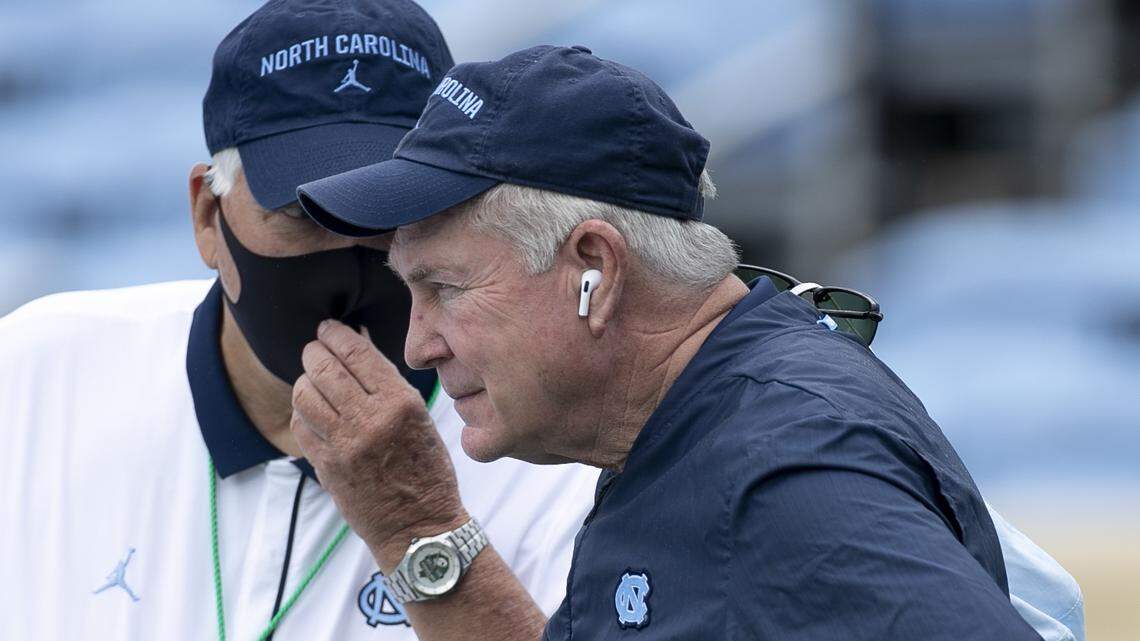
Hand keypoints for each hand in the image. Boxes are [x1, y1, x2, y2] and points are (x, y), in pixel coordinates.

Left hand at [291, 319, 467, 570]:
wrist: (418, 525)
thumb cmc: (426, 469)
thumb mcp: (419, 418)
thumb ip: (387, 384)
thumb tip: (356, 346)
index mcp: (400, 403)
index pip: (356, 353)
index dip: (335, 334)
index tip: (327, 328)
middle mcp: (370, 420)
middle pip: (323, 369)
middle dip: (314, 352)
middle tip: (314, 349)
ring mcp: (344, 445)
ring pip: (304, 394)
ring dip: (304, 380)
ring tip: (312, 380)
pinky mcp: (326, 466)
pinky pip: (300, 426)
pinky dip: (302, 412)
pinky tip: (312, 411)